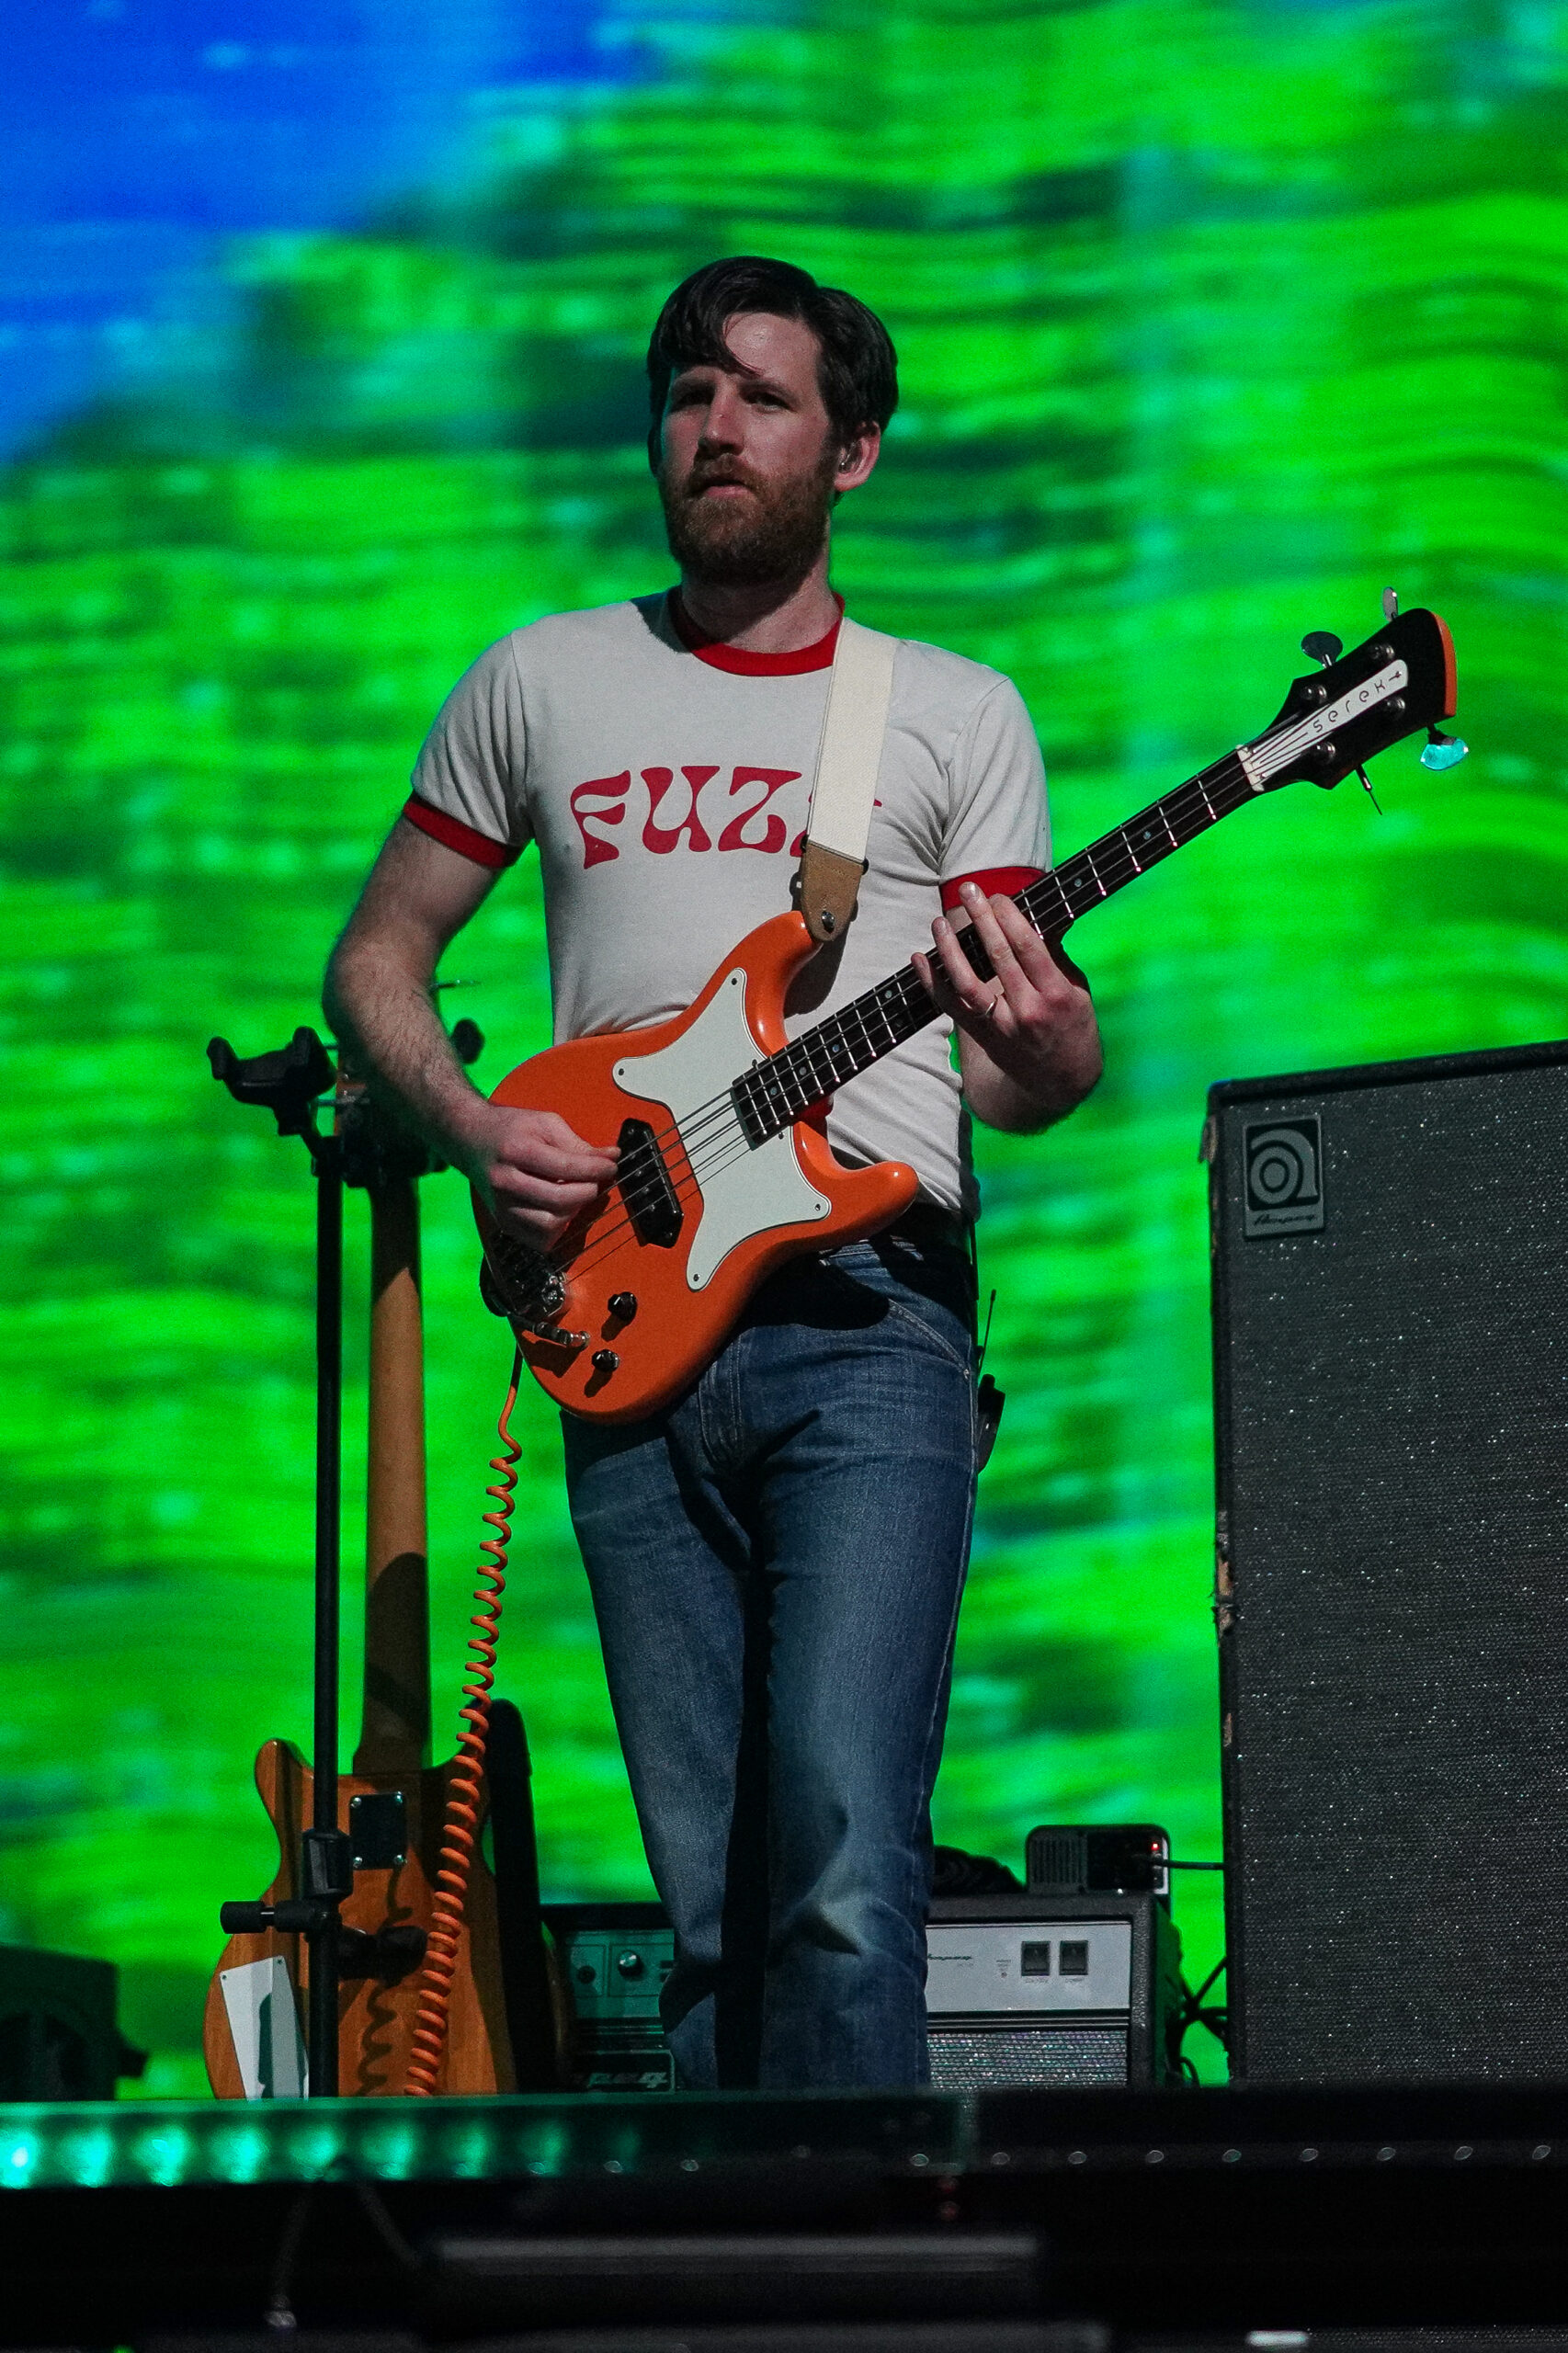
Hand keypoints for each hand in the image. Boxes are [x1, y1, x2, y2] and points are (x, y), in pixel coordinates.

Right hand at [461, 1104, 618, 1248]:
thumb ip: (578, 1143)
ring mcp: (502, 1205)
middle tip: (595, 1182)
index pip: (565, 1167)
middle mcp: (505, 1181)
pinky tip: (560, 1213)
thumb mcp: (545, 1124)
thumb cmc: (510, 1129)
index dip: (596, 1169)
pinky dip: (556, 1231)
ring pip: (549, 1224)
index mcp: (516, 1151)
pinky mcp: (502, 1222)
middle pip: (559, 1200)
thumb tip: (611, 1157)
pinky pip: (537, 1240)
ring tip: (576, 1196)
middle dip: (588, 1192)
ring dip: (573, 1213)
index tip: (610, 1167)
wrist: (470, 1140)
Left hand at [912, 880, 1100, 1130]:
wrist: (1062, 1083)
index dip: (1009, 918)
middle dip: (981, 920)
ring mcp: (1001, 1026)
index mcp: (1056, 995)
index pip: (1028, 948)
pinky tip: (919, 959)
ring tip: (939, 924)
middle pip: (998, 958)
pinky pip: (951, 1007)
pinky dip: (932, 982)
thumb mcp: (1078, 992)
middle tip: (968, 891)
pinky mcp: (983, 1036)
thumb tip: (1041, 914)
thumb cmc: (1074, 1030)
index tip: (997, 896)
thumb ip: (1056, 956)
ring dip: (950, 951)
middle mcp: (1026, 1011)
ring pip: (968, 984)